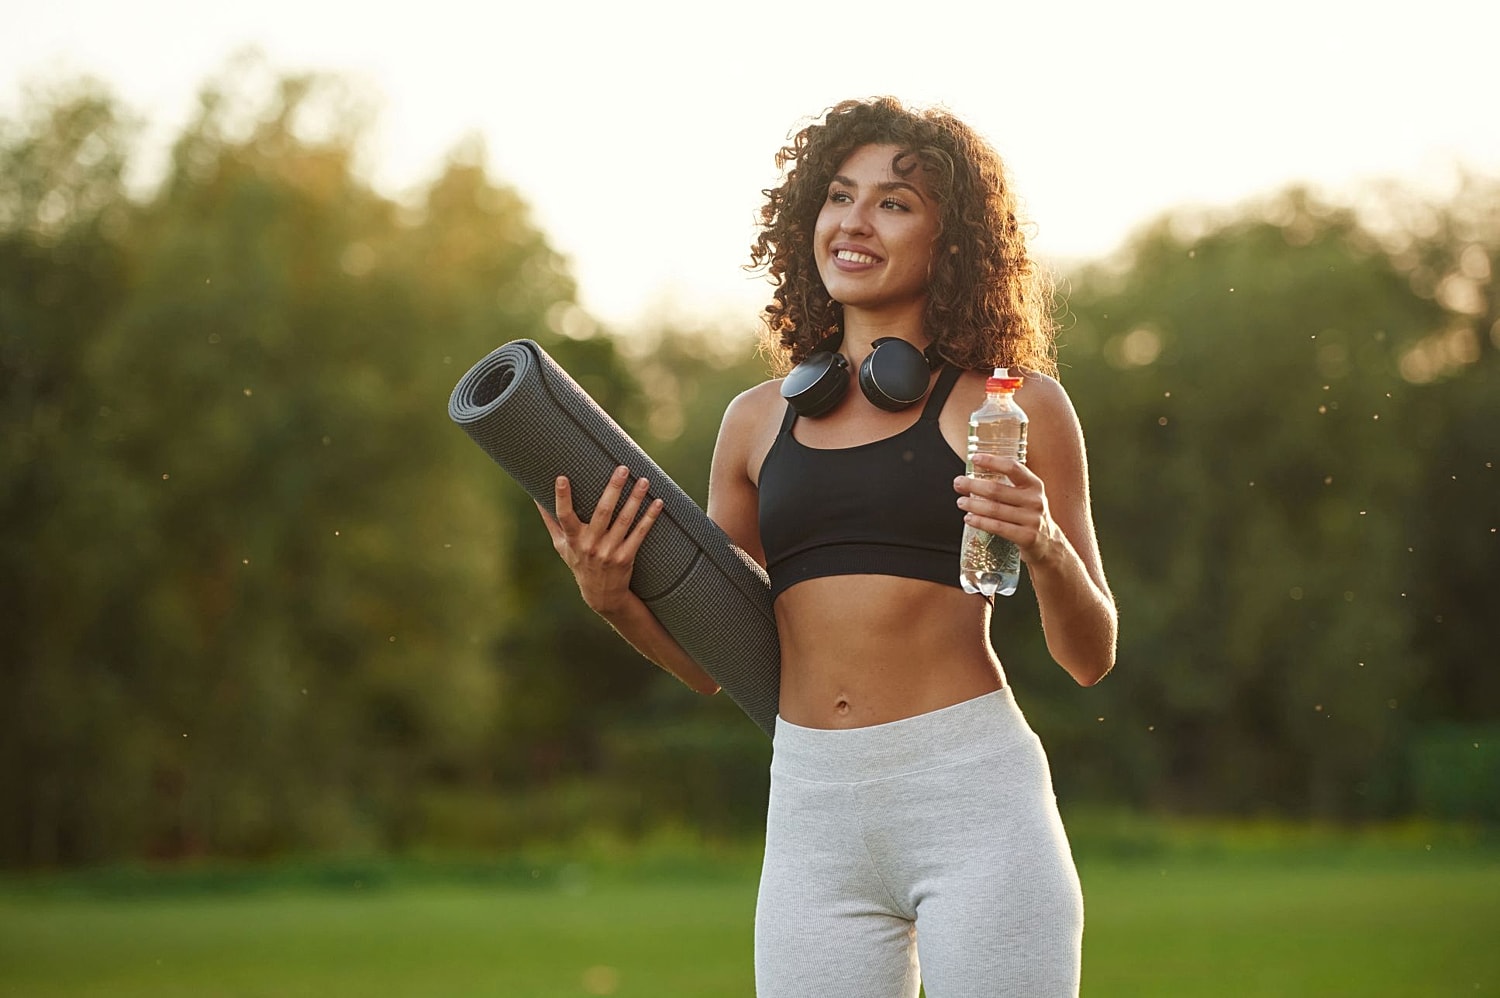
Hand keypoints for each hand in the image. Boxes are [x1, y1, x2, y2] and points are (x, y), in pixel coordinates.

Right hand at [537, 465, 663, 613]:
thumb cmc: (579, 564)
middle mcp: (590, 545)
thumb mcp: (562, 546)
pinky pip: (640, 534)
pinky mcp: (626, 557)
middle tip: (623, 468)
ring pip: (624, 520)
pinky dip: (649, 518)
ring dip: (635, 499)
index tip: (562, 478)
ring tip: (644, 481)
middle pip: (602, 512)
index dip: (562, 498)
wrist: (601, 595)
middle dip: (613, 489)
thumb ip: (551, 522)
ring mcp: (609, 551)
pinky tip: (658, 503)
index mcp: (573, 539)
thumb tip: (535, 497)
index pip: (564, 516)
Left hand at [954, 454, 1064, 565]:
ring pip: (994, 509)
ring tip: (961, 502)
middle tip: (958, 483)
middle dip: (973, 485)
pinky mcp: (1027, 537)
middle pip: (997, 490)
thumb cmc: (1028, 515)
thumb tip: (972, 475)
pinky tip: (969, 518)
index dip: (992, 461)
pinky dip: (980, 522)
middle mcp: (1035, 500)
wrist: (1047, 543)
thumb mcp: (1025, 496)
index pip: (1012, 468)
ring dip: (973, 504)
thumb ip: (1005, 485)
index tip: (975, 458)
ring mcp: (1032, 519)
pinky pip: (997, 527)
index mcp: (1034, 485)